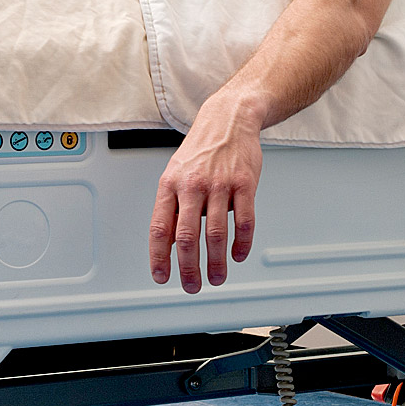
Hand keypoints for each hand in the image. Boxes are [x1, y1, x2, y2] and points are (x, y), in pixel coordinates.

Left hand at [148, 93, 264, 292]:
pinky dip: (242, 243)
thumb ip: (172, 208)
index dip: (159, 256)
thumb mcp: (175, 175)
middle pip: (187, 236)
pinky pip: (244, 220)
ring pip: (216, 233)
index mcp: (170, 185)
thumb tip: (167, 245)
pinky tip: (238, 255)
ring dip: (216, 262)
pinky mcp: (245, 183)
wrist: (228, 120)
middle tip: (192, 286)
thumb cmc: (200, 151)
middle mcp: (192, 186)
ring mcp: (220, 185)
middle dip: (189, 268)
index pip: (160, 228)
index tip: (161, 276)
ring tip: (217, 277)